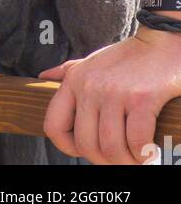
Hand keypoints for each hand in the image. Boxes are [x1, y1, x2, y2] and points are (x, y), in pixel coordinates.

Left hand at [38, 27, 180, 163]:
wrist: (161, 42)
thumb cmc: (127, 57)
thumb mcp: (91, 61)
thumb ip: (67, 71)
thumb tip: (43, 76)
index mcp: (74, 80)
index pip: (54, 125)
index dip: (67, 146)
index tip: (86, 150)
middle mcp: (90, 87)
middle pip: (86, 144)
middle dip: (104, 160)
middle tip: (119, 159)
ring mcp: (114, 92)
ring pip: (111, 147)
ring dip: (125, 161)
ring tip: (135, 159)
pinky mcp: (141, 99)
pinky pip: (136, 141)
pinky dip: (144, 154)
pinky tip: (149, 152)